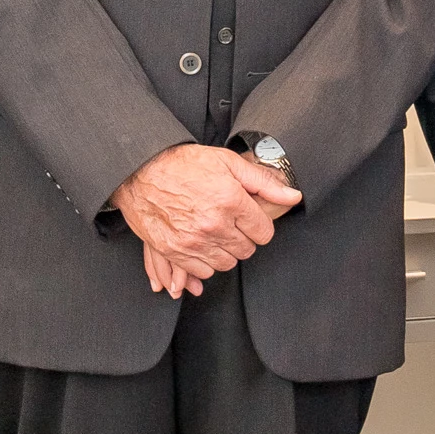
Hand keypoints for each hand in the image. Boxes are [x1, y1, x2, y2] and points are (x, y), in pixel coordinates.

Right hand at [110, 145, 301, 289]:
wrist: (140, 170)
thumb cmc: (182, 163)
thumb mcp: (227, 162)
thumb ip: (263, 182)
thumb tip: (293, 196)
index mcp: (230, 200)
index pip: (264, 233)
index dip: (259, 225)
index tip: (249, 218)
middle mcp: (214, 224)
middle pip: (247, 250)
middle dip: (243, 237)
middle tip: (230, 223)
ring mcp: (193, 241)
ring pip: (227, 264)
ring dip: (225, 251)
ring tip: (215, 232)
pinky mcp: (175, 251)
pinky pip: (203, 271)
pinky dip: (205, 262)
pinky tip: (201, 243)